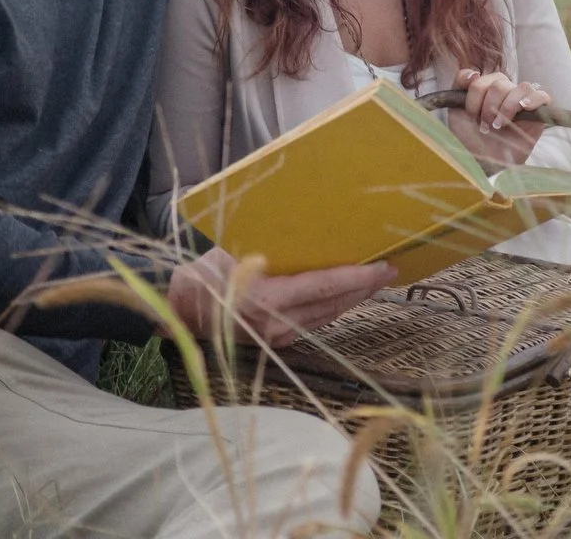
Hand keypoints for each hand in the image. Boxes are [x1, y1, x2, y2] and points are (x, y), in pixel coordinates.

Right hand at [166, 247, 395, 347]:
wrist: (179, 315)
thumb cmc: (203, 277)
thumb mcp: (232, 252)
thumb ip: (268, 248)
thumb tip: (305, 229)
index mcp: (266, 298)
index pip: (323, 287)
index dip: (357, 277)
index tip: (382, 267)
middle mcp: (277, 323)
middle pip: (334, 303)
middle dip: (365, 287)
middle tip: (390, 268)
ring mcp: (278, 337)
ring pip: (328, 315)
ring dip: (354, 298)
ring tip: (376, 279)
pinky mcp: (278, 342)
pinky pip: (315, 322)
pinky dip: (335, 306)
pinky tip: (347, 294)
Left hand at [446, 67, 550, 164]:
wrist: (484, 163)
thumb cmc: (471, 139)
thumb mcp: (456, 111)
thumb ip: (458, 85)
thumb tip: (473, 72)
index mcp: (488, 89)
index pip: (483, 79)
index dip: (475, 97)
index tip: (472, 115)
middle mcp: (507, 92)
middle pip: (501, 83)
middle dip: (489, 106)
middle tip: (486, 126)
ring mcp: (523, 102)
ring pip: (521, 87)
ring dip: (507, 107)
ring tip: (499, 125)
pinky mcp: (539, 114)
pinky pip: (542, 96)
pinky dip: (533, 100)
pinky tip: (523, 108)